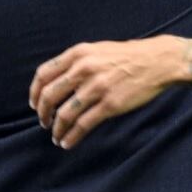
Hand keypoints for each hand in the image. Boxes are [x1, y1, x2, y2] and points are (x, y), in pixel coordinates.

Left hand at [28, 36, 182, 149]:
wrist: (156, 61)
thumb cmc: (126, 56)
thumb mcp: (96, 50)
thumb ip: (75, 62)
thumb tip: (55, 82)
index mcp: (78, 54)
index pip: (44, 74)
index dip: (35, 92)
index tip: (34, 104)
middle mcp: (84, 69)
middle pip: (49, 95)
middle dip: (43, 113)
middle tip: (44, 122)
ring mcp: (97, 87)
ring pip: (64, 114)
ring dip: (56, 129)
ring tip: (56, 136)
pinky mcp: (110, 104)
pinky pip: (83, 125)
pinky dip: (71, 137)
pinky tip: (68, 142)